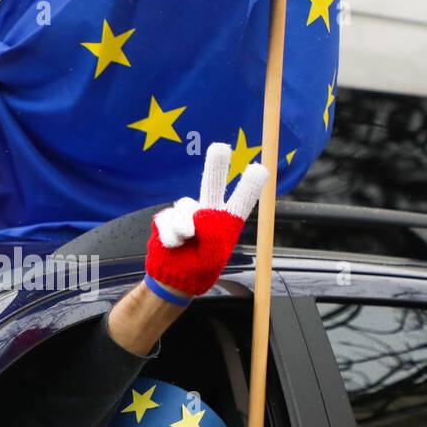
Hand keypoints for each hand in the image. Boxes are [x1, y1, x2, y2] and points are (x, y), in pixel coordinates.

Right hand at [145, 142, 269, 297]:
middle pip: (212, 184)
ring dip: (184, 224)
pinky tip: (173, 245)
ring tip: (186, 239)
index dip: (249, 185)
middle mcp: (208, 212)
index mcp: (226, 222)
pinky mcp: (166, 219)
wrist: (175, 279)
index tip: (260, 169)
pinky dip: (170, 234)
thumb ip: (209, 234)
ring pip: (185, 205)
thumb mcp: (215, 255)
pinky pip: (167, 219)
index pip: (240, 201)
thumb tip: (193, 221)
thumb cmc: (200, 269)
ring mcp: (186, 214)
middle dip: (216, 166)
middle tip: (220, 148)